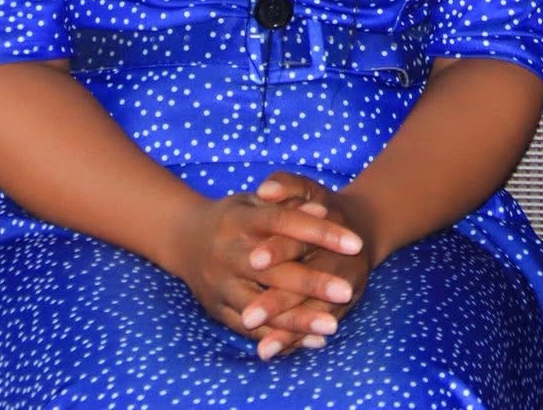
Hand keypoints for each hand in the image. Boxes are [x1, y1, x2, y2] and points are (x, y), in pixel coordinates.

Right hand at [167, 180, 364, 358]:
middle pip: (274, 271)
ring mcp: (219, 284)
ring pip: (260, 306)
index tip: (357, 244)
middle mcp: (227, 253)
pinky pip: (248, 329)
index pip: (286, 224)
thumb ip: (291, 200)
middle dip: (312, 283)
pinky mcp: (215, 309)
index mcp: (241, 220)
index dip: (321, 233)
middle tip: (347, 292)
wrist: (185, 238)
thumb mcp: (259, 200)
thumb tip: (322, 210)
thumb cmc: (237, 216)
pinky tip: (309, 341)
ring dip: (297, 319)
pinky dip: (279, 337)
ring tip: (331, 327)